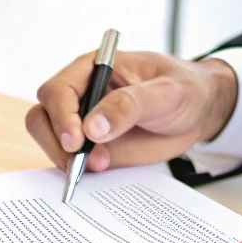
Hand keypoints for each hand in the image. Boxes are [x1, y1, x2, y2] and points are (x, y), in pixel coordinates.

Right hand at [26, 51, 238, 173]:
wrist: (199, 111)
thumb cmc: (183, 89)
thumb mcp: (165, 92)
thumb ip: (129, 105)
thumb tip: (92, 128)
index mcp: (92, 70)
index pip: (58, 91)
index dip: (61, 116)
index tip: (77, 139)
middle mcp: (80, 95)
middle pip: (42, 117)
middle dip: (55, 142)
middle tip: (78, 162)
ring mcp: (83, 123)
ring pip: (50, 141)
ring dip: (65, 159)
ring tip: (97, 165)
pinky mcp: (93, 147)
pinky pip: (72, 161)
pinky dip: (76, 171)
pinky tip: (96, 172)